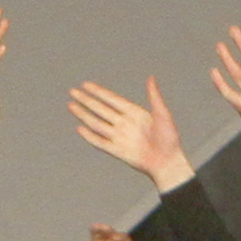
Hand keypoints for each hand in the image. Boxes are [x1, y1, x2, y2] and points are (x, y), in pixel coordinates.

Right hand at [69, 77, 193, 192]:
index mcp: (133, 113)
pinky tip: (80, 128)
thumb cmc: (169, 138)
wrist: (168, 162)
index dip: (99, 92)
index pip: (112, 100)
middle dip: (86, 100)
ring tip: (71, 105)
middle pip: (100, 109)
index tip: (86, 84)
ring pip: (97, 123)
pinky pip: (100, 142)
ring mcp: (119, 137)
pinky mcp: (117, 150)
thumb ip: (154, 97)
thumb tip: (151, 78)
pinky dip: (89, 136)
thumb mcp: (163, 115)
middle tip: (73, 91)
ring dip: (83, 114)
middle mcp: (123, 123)